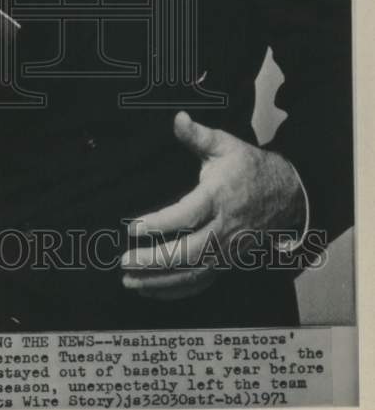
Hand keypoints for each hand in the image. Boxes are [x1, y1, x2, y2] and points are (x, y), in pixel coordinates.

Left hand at [120, 111, 305, 299]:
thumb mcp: (225, 145)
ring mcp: (227, 250)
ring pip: (193, 274)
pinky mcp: (227, 262)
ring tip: (129, 280)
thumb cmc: (248, 168)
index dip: (160, 224)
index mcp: (219, 198)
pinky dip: (175, 290)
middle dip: (154, 260)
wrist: (286, 195)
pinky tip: (150, 288)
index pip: (187, 216)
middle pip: (188, 252)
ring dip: (160, 281)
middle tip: (124, 260)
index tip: (133, 228)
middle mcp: (224, 229)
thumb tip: (178, 119)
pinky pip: (200, 282)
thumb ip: (198, 135)